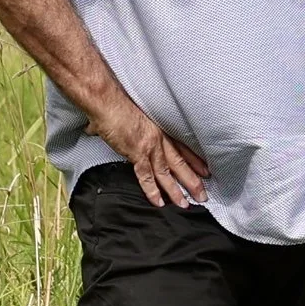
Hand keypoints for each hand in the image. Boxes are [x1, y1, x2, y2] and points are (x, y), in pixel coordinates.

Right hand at [92, 102, 209, 208]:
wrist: (107, 101)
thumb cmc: (114, 106)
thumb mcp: (128, 117)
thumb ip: (120, 127)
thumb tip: (98, 130)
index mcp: (159, 130)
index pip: (181, 148)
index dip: (194, 161)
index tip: (205, 171)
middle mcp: (159, 138)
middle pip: (180, 162)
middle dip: (192, 180)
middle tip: (203, 195)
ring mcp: (150, 145)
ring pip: (167, 172)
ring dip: (176, 190)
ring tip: (184, 204)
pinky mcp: (137, 152)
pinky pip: (147, 176)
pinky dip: (152, 190)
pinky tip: (158, 202)